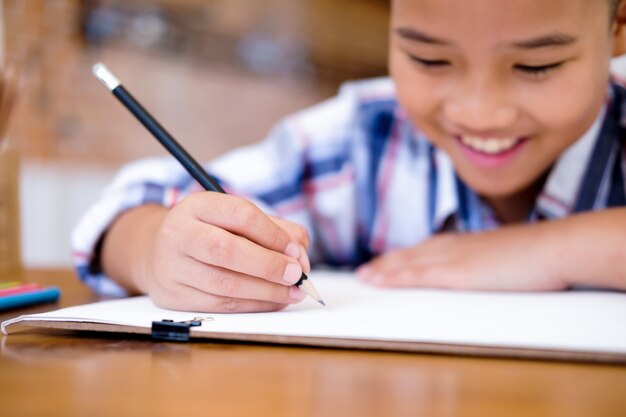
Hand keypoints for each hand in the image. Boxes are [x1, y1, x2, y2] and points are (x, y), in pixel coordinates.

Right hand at [108, 192, 310, 312]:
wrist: (156, 251)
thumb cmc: (210, 232)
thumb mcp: (235, 218)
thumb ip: (274, 229)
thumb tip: (301, 254)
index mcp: (197, 206)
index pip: (239, 215)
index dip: (273, 234)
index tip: (296, 250)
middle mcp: (179, 233)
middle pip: (227, 251)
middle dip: (269, 265)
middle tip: (298, 275)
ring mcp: (171, 267)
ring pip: (224, 284)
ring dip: (266, 291)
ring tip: (293, 292)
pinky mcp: (172, 296)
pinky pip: (219, 305)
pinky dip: (253, 305)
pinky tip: (273, 301)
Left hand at [357, 224, 566, 290]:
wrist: (554, 247)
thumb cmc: (537, 254)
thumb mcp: (505, 257)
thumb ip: (487, 262)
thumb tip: (482, 270)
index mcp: (463, 243)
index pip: (424, 249)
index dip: (402, 257)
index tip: (385, 263)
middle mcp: (451, 246)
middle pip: (410, 254)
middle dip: (386, 263)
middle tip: (364, 271)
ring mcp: (452, 258)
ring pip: (407, 263)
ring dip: (383, 270)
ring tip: (363, 277)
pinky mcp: (456, 272)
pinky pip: (417, 275)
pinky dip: (394, 277)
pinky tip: (378, 281)